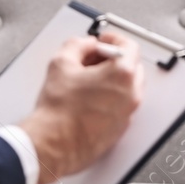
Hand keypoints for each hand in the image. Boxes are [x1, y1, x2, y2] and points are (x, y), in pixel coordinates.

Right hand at [19, 32, 144, 183]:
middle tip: (91, 60)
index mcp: (122, 75)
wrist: (53, 143)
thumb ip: (78, 44)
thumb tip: (85, 44)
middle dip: (112, 60)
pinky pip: (121, 106)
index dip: (113, 39)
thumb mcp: (61, 62)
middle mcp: (131, 95)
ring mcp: (127, 114)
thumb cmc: (58, 110)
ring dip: (111, 80)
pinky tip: (87, 100)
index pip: (130, 46)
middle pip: (131, 67)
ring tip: (86, 81)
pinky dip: (110, 98)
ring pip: (127, 88)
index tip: (102, 41)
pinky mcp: (120, 129)